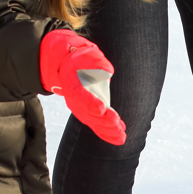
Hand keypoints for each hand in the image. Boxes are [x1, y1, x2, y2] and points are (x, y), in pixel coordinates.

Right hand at [39, 29, 126, 145]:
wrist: (70, 69)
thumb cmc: (82, 61)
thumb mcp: (87, 55)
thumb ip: (97, 62)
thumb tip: (107, 71)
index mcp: (73, 86)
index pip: (80, 96)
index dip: (90, 104)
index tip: (101, 108)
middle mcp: (75, 102)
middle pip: (88, 114)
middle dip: (103, 121)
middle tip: (116, 123)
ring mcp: (81, 110)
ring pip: (94, 124)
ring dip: (108, 131)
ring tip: (121, 135)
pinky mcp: (89, 116)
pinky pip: (97, 127)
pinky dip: (108, 134)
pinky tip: (120, 137)